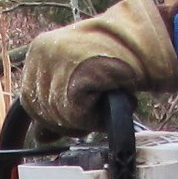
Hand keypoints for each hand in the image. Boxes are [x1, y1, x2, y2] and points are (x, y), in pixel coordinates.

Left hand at [15, 0, 177, 132]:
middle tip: (95, 104)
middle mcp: (42, 53)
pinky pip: (79, 116)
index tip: (76, 111)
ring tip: (105, 98)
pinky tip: (109, 98)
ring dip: (86, 117)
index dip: (54, 115)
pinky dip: (96, 116)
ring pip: (61, 116)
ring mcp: (57, 62)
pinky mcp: (75, 74)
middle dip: (70, 118)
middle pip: (44, 111)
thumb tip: (40, 137)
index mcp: (39, 50)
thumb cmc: (117, 57)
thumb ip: (56, 102)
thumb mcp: (77, 75)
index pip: (32, 101)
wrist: (145, 41)